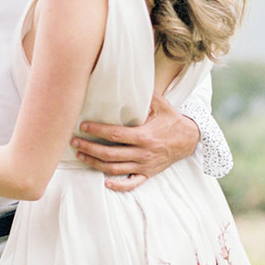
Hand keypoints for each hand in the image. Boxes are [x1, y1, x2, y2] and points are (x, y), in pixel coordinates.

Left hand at [71, 94, 199, 191]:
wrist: (189, 140)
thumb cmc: (172, 120)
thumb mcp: (161, 105)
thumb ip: (145, 95)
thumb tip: (128, 78)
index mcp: (144, 136)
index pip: (115, 135)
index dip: (97, 130)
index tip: (83, 126)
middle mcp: (143, 153)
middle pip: (110, 154)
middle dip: (90, 148)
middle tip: (74, 143)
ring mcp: (145, 166)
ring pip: (115, 169)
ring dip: (95, 164)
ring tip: (81, 156)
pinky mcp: (148, 174)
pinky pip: (131, 184)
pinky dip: (118, 186)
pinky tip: (105, 183)